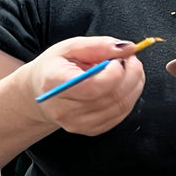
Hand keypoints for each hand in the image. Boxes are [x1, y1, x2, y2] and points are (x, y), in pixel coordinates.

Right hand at [26, 37, 146, 136]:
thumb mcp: (70, 47)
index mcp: (55, 83)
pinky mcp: (90, 130)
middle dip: (131, 74)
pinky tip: (122, 85)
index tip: (119, 59)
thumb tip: (128, 48)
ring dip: (134, 85)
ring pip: (121, 106)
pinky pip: (120, 115)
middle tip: (129, 59)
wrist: (42, 92)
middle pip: (111, 97)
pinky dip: (129, 97)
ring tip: (127, 70)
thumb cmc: (55, 67)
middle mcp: (64, 109)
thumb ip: (99, 45)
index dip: (114, 72)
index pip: (92, 86)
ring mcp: (77, 123)